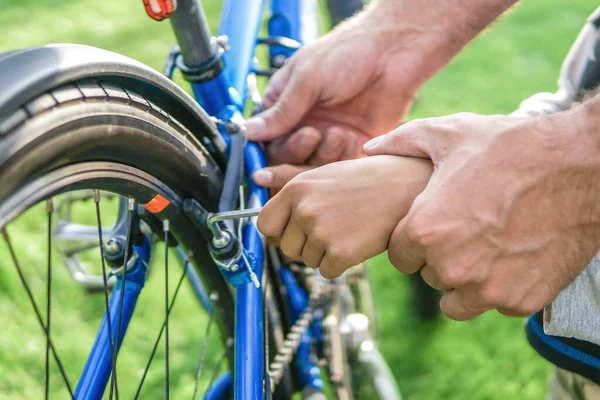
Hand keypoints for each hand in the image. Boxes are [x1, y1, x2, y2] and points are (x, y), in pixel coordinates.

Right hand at [247, 0, 463, 189]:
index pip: (266, 137)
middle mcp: (306, 122)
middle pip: (287, 157)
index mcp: (287, 103)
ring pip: (313, 165)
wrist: (396, 52)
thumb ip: (280, 111)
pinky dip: (343, 158)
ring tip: (338, 131)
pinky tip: (351, 137)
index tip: (263, 164)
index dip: (264, 152)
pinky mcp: (354, 146)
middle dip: (297, 151)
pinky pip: (340, 167)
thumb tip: (248, 132)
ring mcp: (329, 136)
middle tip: (311, 134)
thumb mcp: (307, 79)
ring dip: (323, 153)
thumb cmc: (349, 52)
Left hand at [257, 155, 432, 278]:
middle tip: (332, 229)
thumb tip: (267, 230)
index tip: (288, 235)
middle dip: (305, 245)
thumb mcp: (323, 178)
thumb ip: (294, 201)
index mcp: (296, 188)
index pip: (265, 225)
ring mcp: (321, 232)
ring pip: (307, 261)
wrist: (406, 186)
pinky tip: (357, 241)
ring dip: (325, 253)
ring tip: (348, 229)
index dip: (277, 233)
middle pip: (286, 248)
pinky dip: (341, 263)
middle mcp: (303, 210)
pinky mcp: (340, 252)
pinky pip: (327, 271)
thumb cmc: (365, 181)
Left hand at [364, 106, 599, 319]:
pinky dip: (501, 286)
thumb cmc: (512, 147)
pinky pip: (495, 304)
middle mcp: (451, 266)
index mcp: (426, 230)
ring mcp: (488, 289)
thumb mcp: (451, 134)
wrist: (583, 165)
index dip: (414, 240)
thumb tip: (368, 149)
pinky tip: (515, 254)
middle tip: (465, 228)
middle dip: (440, 256)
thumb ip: (401, 142)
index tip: (432, 226)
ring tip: (486, 246)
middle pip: (428, 275)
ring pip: (456, 300)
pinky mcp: (521, 301)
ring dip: (465, 280)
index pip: (399, 256)